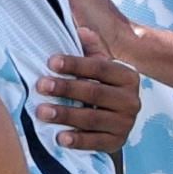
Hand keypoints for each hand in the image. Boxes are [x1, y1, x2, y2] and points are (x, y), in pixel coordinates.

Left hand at [37, 32, 142, 155]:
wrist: (116, 122)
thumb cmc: (102, 89)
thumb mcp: (101, 68)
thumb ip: (93, 50)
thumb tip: (82, 31)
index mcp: (128, 77)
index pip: (100, 67)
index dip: (75, 64)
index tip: (51, 62)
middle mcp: (131, 101)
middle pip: (95, 92)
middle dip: (65, 88)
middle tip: (41, 86)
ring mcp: (126, 123)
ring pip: (92, 118)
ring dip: (65, 115)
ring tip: (41, 111)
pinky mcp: (117, 142)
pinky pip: (96, 142)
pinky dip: (78, 141)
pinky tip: (60, 138)